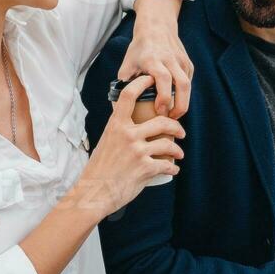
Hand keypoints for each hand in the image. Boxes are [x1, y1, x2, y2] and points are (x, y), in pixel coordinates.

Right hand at [72, 75, 184, 217]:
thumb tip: (134, 127)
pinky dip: (172, 168)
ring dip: (177, 149)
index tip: (152, 80)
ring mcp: (137, 151)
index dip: (142, 83)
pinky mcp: (145, 168)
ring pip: (168, 143)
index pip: (129, 96)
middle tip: (180, 131)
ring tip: (179, 154)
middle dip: (176, 125)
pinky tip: (173, 170)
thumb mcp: (105, 143)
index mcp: (115, 125)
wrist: (94, 193)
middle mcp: (127, 135)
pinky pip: (166, 165)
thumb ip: (120, 132)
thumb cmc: (98, 170)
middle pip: (161, 120)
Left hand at [118, 19, 191, 116]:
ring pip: (188, 85)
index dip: (163, 97)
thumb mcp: (127, 65)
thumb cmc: (139, 49)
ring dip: (183, 103)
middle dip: (179, 105)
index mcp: (153, 59)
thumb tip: (117, 110)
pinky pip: (188, 82)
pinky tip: (174, 102)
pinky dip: (183, 95)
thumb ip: (123, 86)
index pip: (163, 79)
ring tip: (173, 115)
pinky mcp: (188, 63)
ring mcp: (181, 60)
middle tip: (170, 119)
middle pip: (182, 84)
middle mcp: (170, 59)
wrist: (156, 26)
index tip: (160, 112)